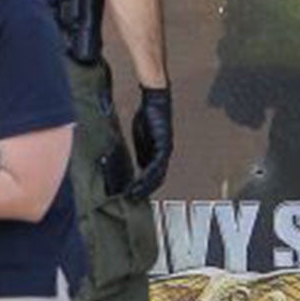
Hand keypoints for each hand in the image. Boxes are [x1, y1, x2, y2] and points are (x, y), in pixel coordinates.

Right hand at [126, 85, 172, 200]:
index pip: (155, 176)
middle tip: (133, 199)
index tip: (134, 194)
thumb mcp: (142, 138)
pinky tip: (139, 181)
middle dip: (145, 191)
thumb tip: (138, 165)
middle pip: (158, 179)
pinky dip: (147, 175)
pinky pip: (156, 164)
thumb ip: (142, 151)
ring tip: (134, 194)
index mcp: (159, 153)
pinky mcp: (164, 145)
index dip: (146, 187)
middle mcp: (165, 154)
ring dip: (146, 186)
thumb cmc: (148, 116)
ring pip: (158, 175)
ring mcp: (166, 150)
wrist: (155, 101)